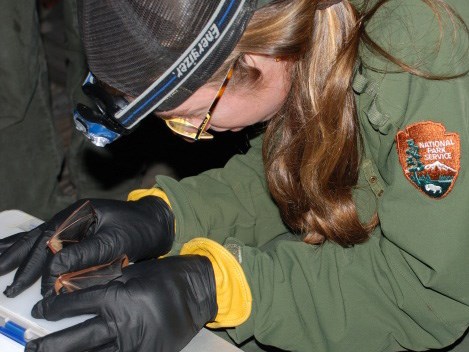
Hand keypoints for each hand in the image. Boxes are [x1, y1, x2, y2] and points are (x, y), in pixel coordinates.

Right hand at [0, 196, 173, 296]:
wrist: (157, 221)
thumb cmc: (139, 228)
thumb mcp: (116, 241)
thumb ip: (86, 253)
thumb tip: (55, 268)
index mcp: (78, 214)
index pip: (52, 243)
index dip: (45, 269)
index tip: (46, 291)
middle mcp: (71, 217)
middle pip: (38, 240)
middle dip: (21, 264)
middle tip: (9, 289)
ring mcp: (72, 223)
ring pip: (37, 238)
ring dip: (17, 254)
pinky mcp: (77, 233)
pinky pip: (48, 241)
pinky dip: (29, 247)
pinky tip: (15, 252)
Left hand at [27, 255, 217, 351]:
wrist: (197, 291)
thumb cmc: (165, 277)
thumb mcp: (132, 272)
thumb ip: (104, 283)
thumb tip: (73, 290)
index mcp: (115, 298)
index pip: (73, 305)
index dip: (52, 309)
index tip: (41, 311)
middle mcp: (119, 324)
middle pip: (74, 339)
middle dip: (49, 344)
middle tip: (31, 347)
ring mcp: (132, 344)